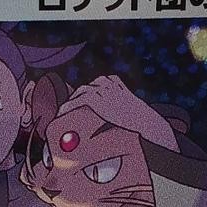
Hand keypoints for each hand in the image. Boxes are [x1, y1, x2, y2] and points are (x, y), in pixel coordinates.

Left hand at [60, 74, 176, 150]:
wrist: (144, 121)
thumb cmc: (141, 120)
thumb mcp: (131, 110)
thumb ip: (121, 109)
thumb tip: (119, 123)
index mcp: (116, 83)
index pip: (97, 85)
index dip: (86, 94)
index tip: (79, 103)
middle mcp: (108, 84)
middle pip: (87, 87)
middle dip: (77, 98)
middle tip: (67, 110)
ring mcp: (102, 90)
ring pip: (80, 92)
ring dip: (71, 102)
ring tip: (62, 113)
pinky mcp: (96, 98)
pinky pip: (78, 101)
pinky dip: (68, 107)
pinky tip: (62, 114)